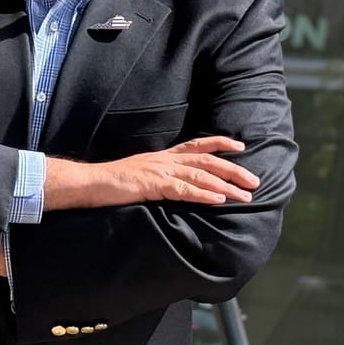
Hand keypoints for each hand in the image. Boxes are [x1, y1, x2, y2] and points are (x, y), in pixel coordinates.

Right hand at [45, 137, 259, 209]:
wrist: (88, 182)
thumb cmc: (110, 183)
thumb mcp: (139, 175)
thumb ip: (159, 178)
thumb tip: (174, 186)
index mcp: (163, 156)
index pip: (198, 145)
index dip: (221, 144)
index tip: (241, 147)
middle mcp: (165, 160)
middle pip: (207, 161)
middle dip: (234, 170)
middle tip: (255, 181)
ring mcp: (159, 171)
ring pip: (201, 176)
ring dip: (226, 185)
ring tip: (245, 195)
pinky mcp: (152, 185)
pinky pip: (183, 190)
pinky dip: (203, 194)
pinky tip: (218, 200)